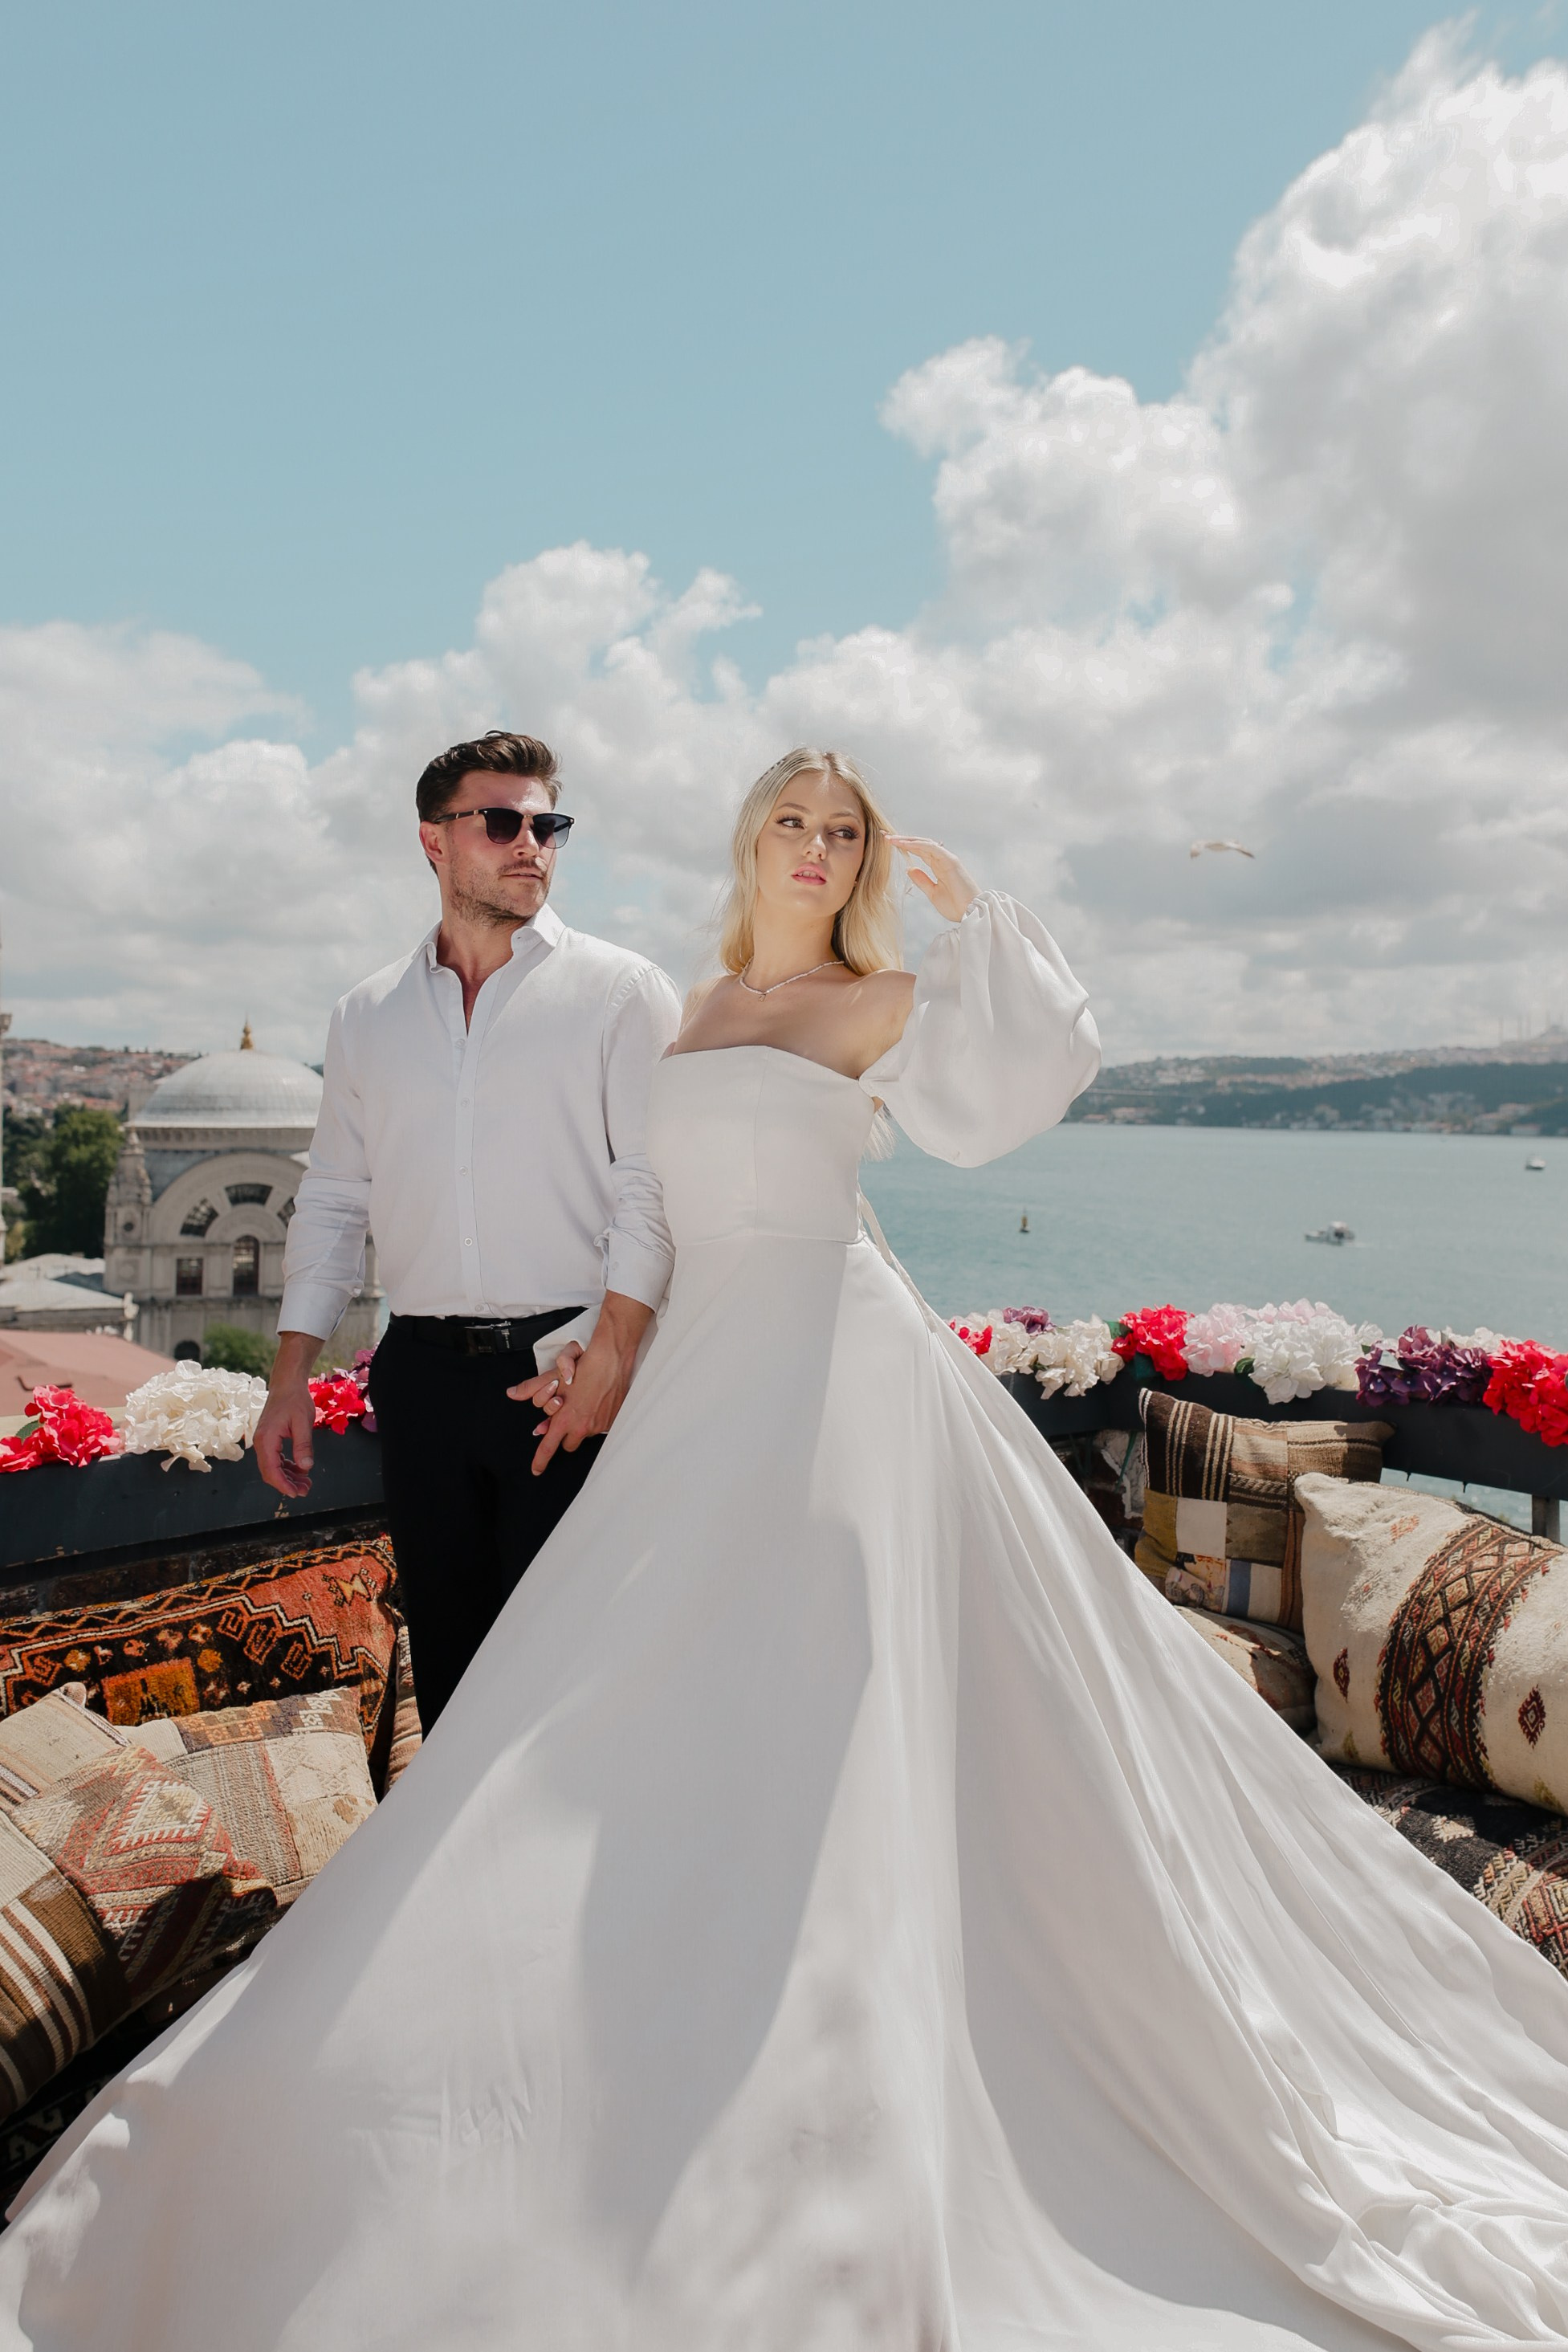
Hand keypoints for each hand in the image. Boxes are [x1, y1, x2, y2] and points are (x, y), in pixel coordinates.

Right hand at [253, 1331, 319, 1497]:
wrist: (287, 1384)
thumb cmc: (295, 1400)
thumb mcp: (303, 1422)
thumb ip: (303, 1445)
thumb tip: (306, 1468)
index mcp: (266, 1440)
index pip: (271, 1470)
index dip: (283, 1484)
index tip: (296, 1493)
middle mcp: (260, 1443)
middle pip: (270, 1472)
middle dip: (287, 1483)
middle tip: (306, 1490)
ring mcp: (263, 1441)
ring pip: (273, 1467)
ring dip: (288, 1476)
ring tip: (306, 1483)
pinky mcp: (269, 1439)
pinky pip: (275, 1459)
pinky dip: (287, 1466)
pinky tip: (301, 1470)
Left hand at [506, 1293, 652, 1474]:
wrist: (611, 1361)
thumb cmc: (584, 1368)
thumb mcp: (553, 1378)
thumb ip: (531, 1388)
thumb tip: (512, 1393)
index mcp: (565, 1419)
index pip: (548, 1447)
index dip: (540, 1461)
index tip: (536, 1470)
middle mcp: (582, 1426)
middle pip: (568, 1444)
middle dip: (565, 1436)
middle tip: (567, 1418)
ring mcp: (598, 1425)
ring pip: (584, 1435)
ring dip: (581, 1427)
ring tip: (583, 1406)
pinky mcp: (611, 1421)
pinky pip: (599, 1428)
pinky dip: (595, 1420)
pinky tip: (596, 1404)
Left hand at [887, 835, 978, 922]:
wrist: (970, 914)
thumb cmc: (956, 906)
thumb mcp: (933, 893)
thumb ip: (922, 880)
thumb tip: (910, 868)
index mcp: (939, 866)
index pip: (919, 851)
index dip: (904, 846)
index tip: (888, 844)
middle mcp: (943, 859)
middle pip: (920, 844)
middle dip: (902, 840)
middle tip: (884, 836)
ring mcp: (947, 859)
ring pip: (924, 843)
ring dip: (906, 840)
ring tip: (890, 839)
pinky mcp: (951, 861)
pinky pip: (931, 848)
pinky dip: (916, 845)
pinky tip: (902, 844)